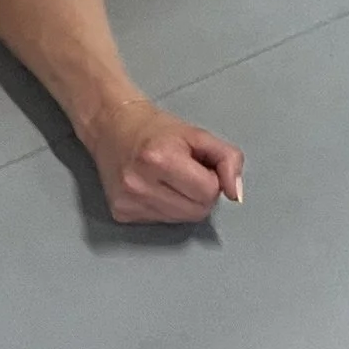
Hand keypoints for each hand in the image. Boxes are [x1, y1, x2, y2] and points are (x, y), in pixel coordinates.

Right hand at [87, 93, 244, 226]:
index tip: (199, 165)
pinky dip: (166, 208)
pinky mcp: (120, 214)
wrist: (112, 126)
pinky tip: (154, 187)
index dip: (212, 179)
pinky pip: (161, 222)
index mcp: (160, 159)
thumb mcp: (199, 134)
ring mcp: (128, 202)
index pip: (209, 192)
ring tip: (170, 178)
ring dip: (184, 202)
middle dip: (201, 194)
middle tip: (186, 172)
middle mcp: (140, 184)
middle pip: (197, 211)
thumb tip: (236, 194)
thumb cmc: (157, 129)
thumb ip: (228, 159)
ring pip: (180, 220)